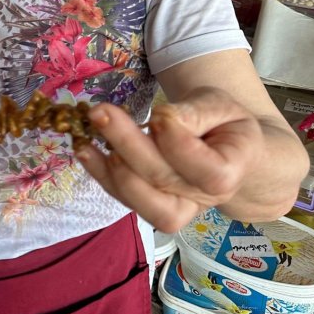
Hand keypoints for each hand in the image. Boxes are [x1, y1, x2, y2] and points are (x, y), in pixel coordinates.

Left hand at [74, 87, 264, 232]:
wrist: (224, 150)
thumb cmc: (224, 124)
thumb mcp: (220, 106)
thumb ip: (197, 112)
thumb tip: (163, 119)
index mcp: (230, 174)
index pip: (207, 172)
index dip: (178, 144)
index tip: (160, 114)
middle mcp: (202, 198)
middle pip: (162, 179)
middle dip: (126, 144)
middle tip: (100, 112)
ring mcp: (174, 207)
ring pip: (140, 200)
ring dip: (107, 168)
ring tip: (85, 139)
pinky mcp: (147, 204)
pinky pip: (122, 196)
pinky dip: (99, 173)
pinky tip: (84, 149)